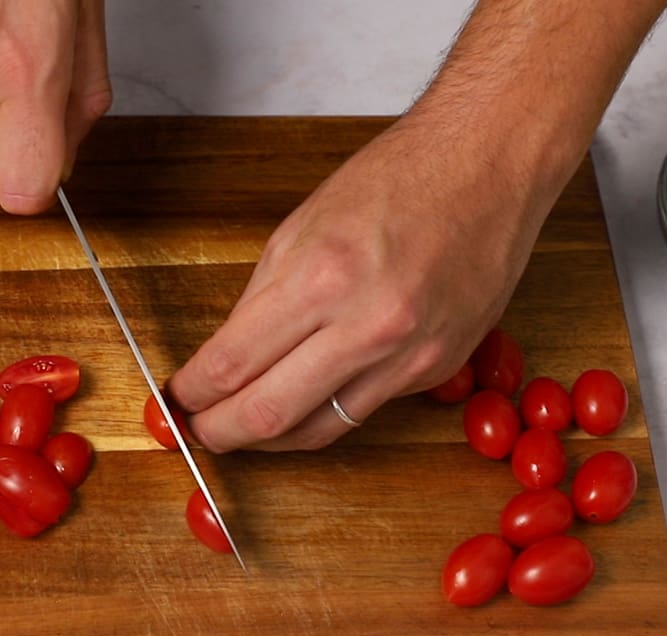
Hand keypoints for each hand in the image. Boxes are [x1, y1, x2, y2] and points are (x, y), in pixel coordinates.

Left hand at [166, 112, 554, 451]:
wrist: (490, 164)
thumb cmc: (397, 180)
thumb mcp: (301, 226)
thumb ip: (262, 299)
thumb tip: (229, 356)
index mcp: (319, 277)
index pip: (231, 363)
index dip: (192, 393)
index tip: (176, 399)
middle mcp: (367, 325)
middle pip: (268, 414)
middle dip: (218, 433)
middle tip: (196, 434)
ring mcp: (409, 354)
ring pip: (318, 430)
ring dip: (268, 440)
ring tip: (241, 431)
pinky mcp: (439, 368)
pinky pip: (365, 410)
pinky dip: (324, 414)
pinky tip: (304, 403)